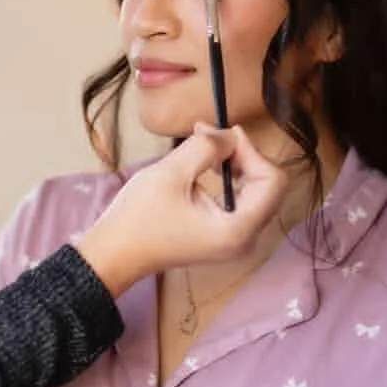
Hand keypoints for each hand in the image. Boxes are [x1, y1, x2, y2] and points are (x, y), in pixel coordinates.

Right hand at [76, 124, 285, 297]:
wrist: (114, 252)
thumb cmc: (138, 218)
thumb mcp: (171, 173)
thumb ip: (207, 148)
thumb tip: (230, 135)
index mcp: (237, 229)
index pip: (272, 180)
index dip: (250, 150)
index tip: (220, 135)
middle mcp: (245, 239)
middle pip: (268, 185)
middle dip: (243, 154)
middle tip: (210, 136)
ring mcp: (235, 239)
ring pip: (257, 190)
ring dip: (236, 163)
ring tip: (206, 147)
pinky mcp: (223, 236)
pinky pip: (242, 200)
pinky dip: (231, 178)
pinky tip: (208, 166)